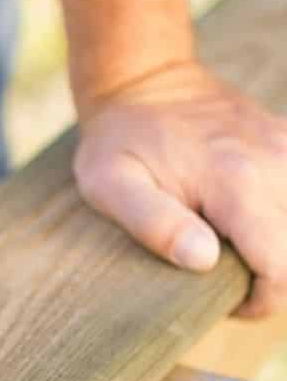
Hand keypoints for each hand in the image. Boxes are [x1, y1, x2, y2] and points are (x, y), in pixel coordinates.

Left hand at [73, 60, 286, 317]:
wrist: (143, 81)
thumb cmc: (118, 142)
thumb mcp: (111, 186)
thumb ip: (156, 225)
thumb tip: (203, 260)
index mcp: (236, 182)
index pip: (282, 267)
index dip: (262, 299)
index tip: (229, 299)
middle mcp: (276, 163)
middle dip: (276, 279)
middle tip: (231, 276)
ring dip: (281, 246)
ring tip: (241, 247)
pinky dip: (281, 218)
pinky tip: (253, 220)